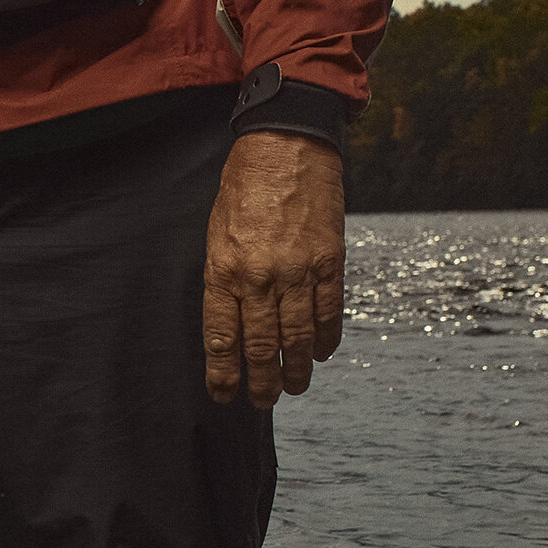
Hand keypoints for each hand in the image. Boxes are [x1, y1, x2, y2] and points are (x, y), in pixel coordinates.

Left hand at [202, 133, 344, 406]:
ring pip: (297, 338)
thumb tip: (232, 321)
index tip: (223, 395)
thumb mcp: (217, 231)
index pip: (222, 337)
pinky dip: (326, 339)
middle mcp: (261, 277)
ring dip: (295, 371)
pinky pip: (329, 312)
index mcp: (225, 269)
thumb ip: (225, 277)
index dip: (223, 373)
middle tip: (262, 402)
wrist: (286, 145)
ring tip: (294, 389)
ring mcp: (299, 271)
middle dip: (261, 382)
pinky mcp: (330, 261)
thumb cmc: (245, 186)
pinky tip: (320, 354)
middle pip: (262, 346)